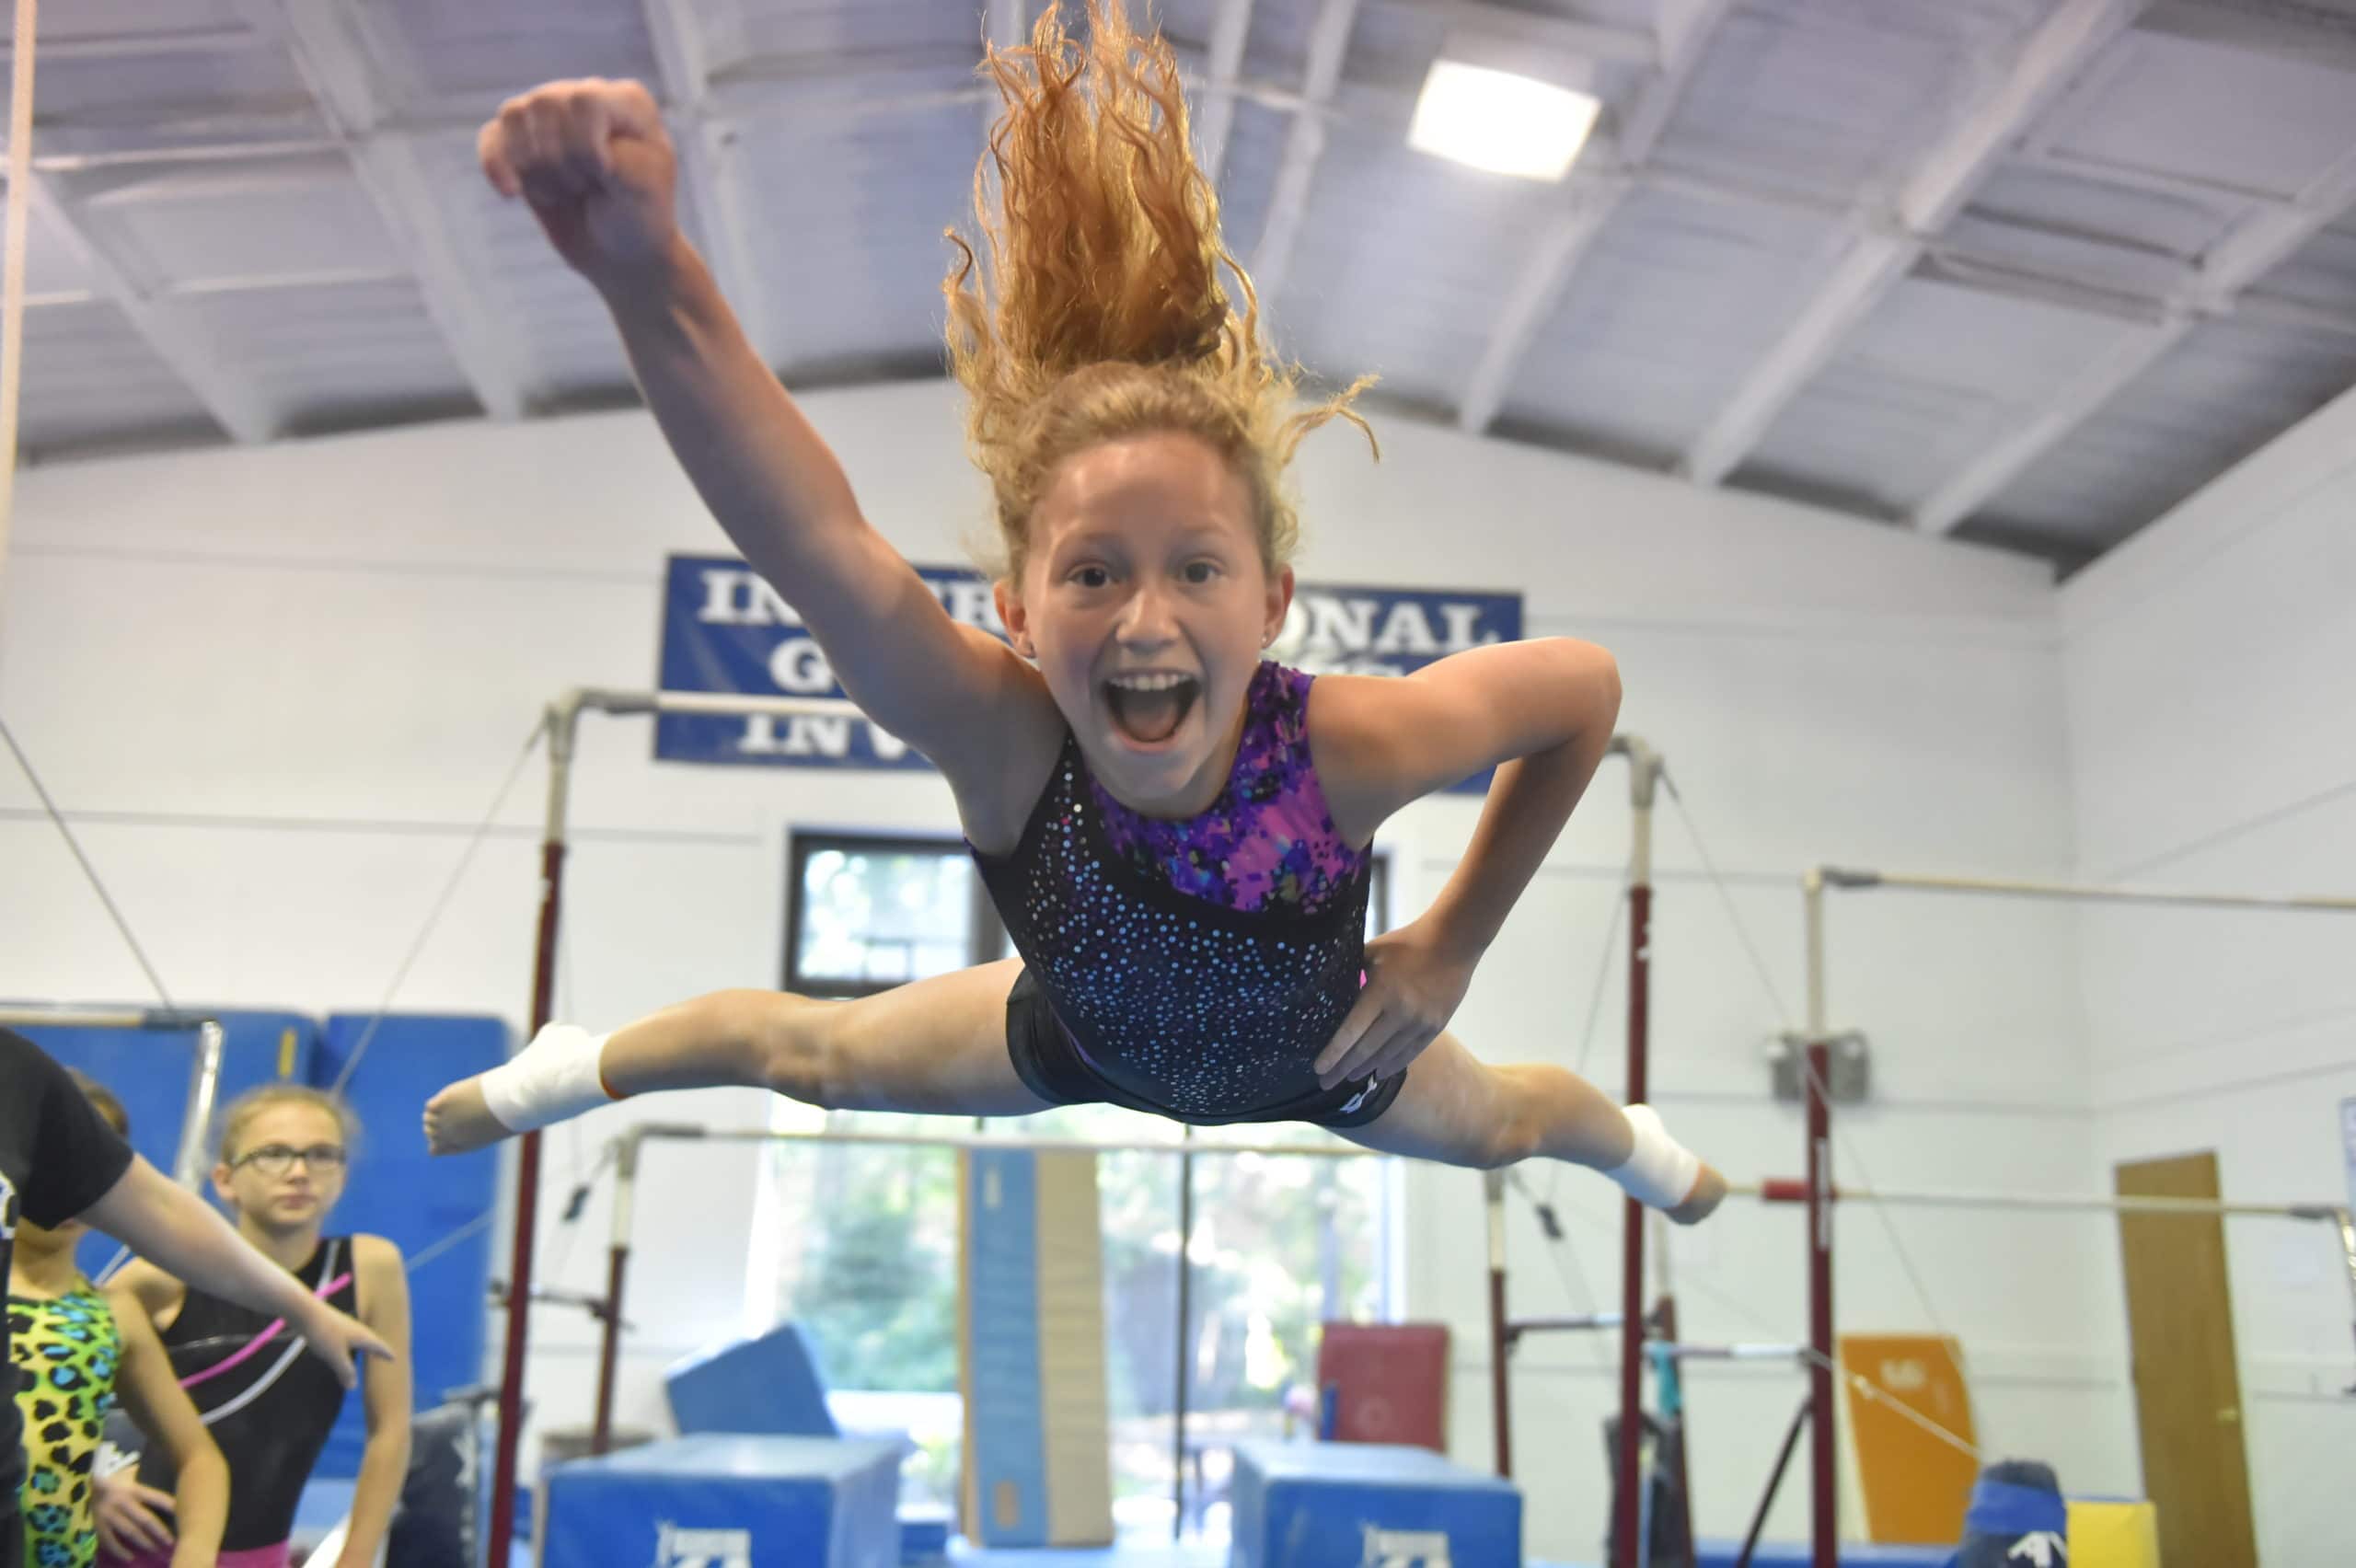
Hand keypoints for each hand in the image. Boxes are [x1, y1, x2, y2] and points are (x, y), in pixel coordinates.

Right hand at [93, 1470, 175, 1560]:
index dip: (170, 1506)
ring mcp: (109, 1515)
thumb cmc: (120, 1481)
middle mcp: (122, 1502)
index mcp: (134, 1489)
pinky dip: (119, 1551)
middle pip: (144, 1519)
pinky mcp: (98, 1526)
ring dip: (144, 1542)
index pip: (156, 1498)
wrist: (90, 1485)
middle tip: (171, 1542)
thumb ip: (149, 1478)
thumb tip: (171, 1482)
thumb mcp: (133, 1475)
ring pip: (129, 1532)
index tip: (182, 1515)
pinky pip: (109, 1541)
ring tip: (156, 1549)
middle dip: (159, 1532)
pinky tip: (130, 1557)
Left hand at [299, 1301, 395, 1390]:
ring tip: (366, 1349)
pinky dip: (351, 1343)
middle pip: (370, 1340)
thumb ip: (345, 1371)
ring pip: (358, 1337)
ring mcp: (344, 1325)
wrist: (306, 1312)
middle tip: (383, 1354)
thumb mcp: (335, 1357)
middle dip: (376, 1348)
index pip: (378, 1346)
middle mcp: (356, 1329)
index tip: (393, 1358)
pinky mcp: (333, 1324)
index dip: (385, 1354)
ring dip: (364, 1345)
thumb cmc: (323, 1334)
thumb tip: (353, 1387)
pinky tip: (343, 1343)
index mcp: (361, 1336)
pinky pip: (348, 1335)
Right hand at [479, 79, 679, 284]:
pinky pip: (491, 137)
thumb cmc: (639, 216)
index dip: (584, 145)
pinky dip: (496, 166)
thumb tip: (575, 143)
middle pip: (545, 104)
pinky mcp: (521, 142)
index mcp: (627, 102)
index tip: (603, 177)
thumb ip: (617, 155)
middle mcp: (586, 97)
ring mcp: (551, 116)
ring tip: (563, 192)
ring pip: (514, 115)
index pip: (585, 101)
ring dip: (534, 167)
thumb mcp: (643, 188)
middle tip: (586, 188)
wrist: (620, 252)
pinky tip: (511, 194)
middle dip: (560, 159)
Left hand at [1313, 918, 1477, 1090]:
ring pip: (1387, 1056)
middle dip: (1342, 1069)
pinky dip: (1392, 1066)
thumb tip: (1327, 991)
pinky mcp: (1435, 1028)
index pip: (1351, 1031)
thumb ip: (1351, 974)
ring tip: (1348, 1078)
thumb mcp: (1372, 953)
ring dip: (1366, 1070)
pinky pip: (1410, 1054)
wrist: (1452, 943)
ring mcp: (1420, 1023)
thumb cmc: (1405, 944)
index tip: (1318, 1069)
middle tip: (1325, 1084)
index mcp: (1381, 992)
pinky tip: (1379, 1073)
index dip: (1333, 1053)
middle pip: (1366, 1050)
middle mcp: (1400, 1013)